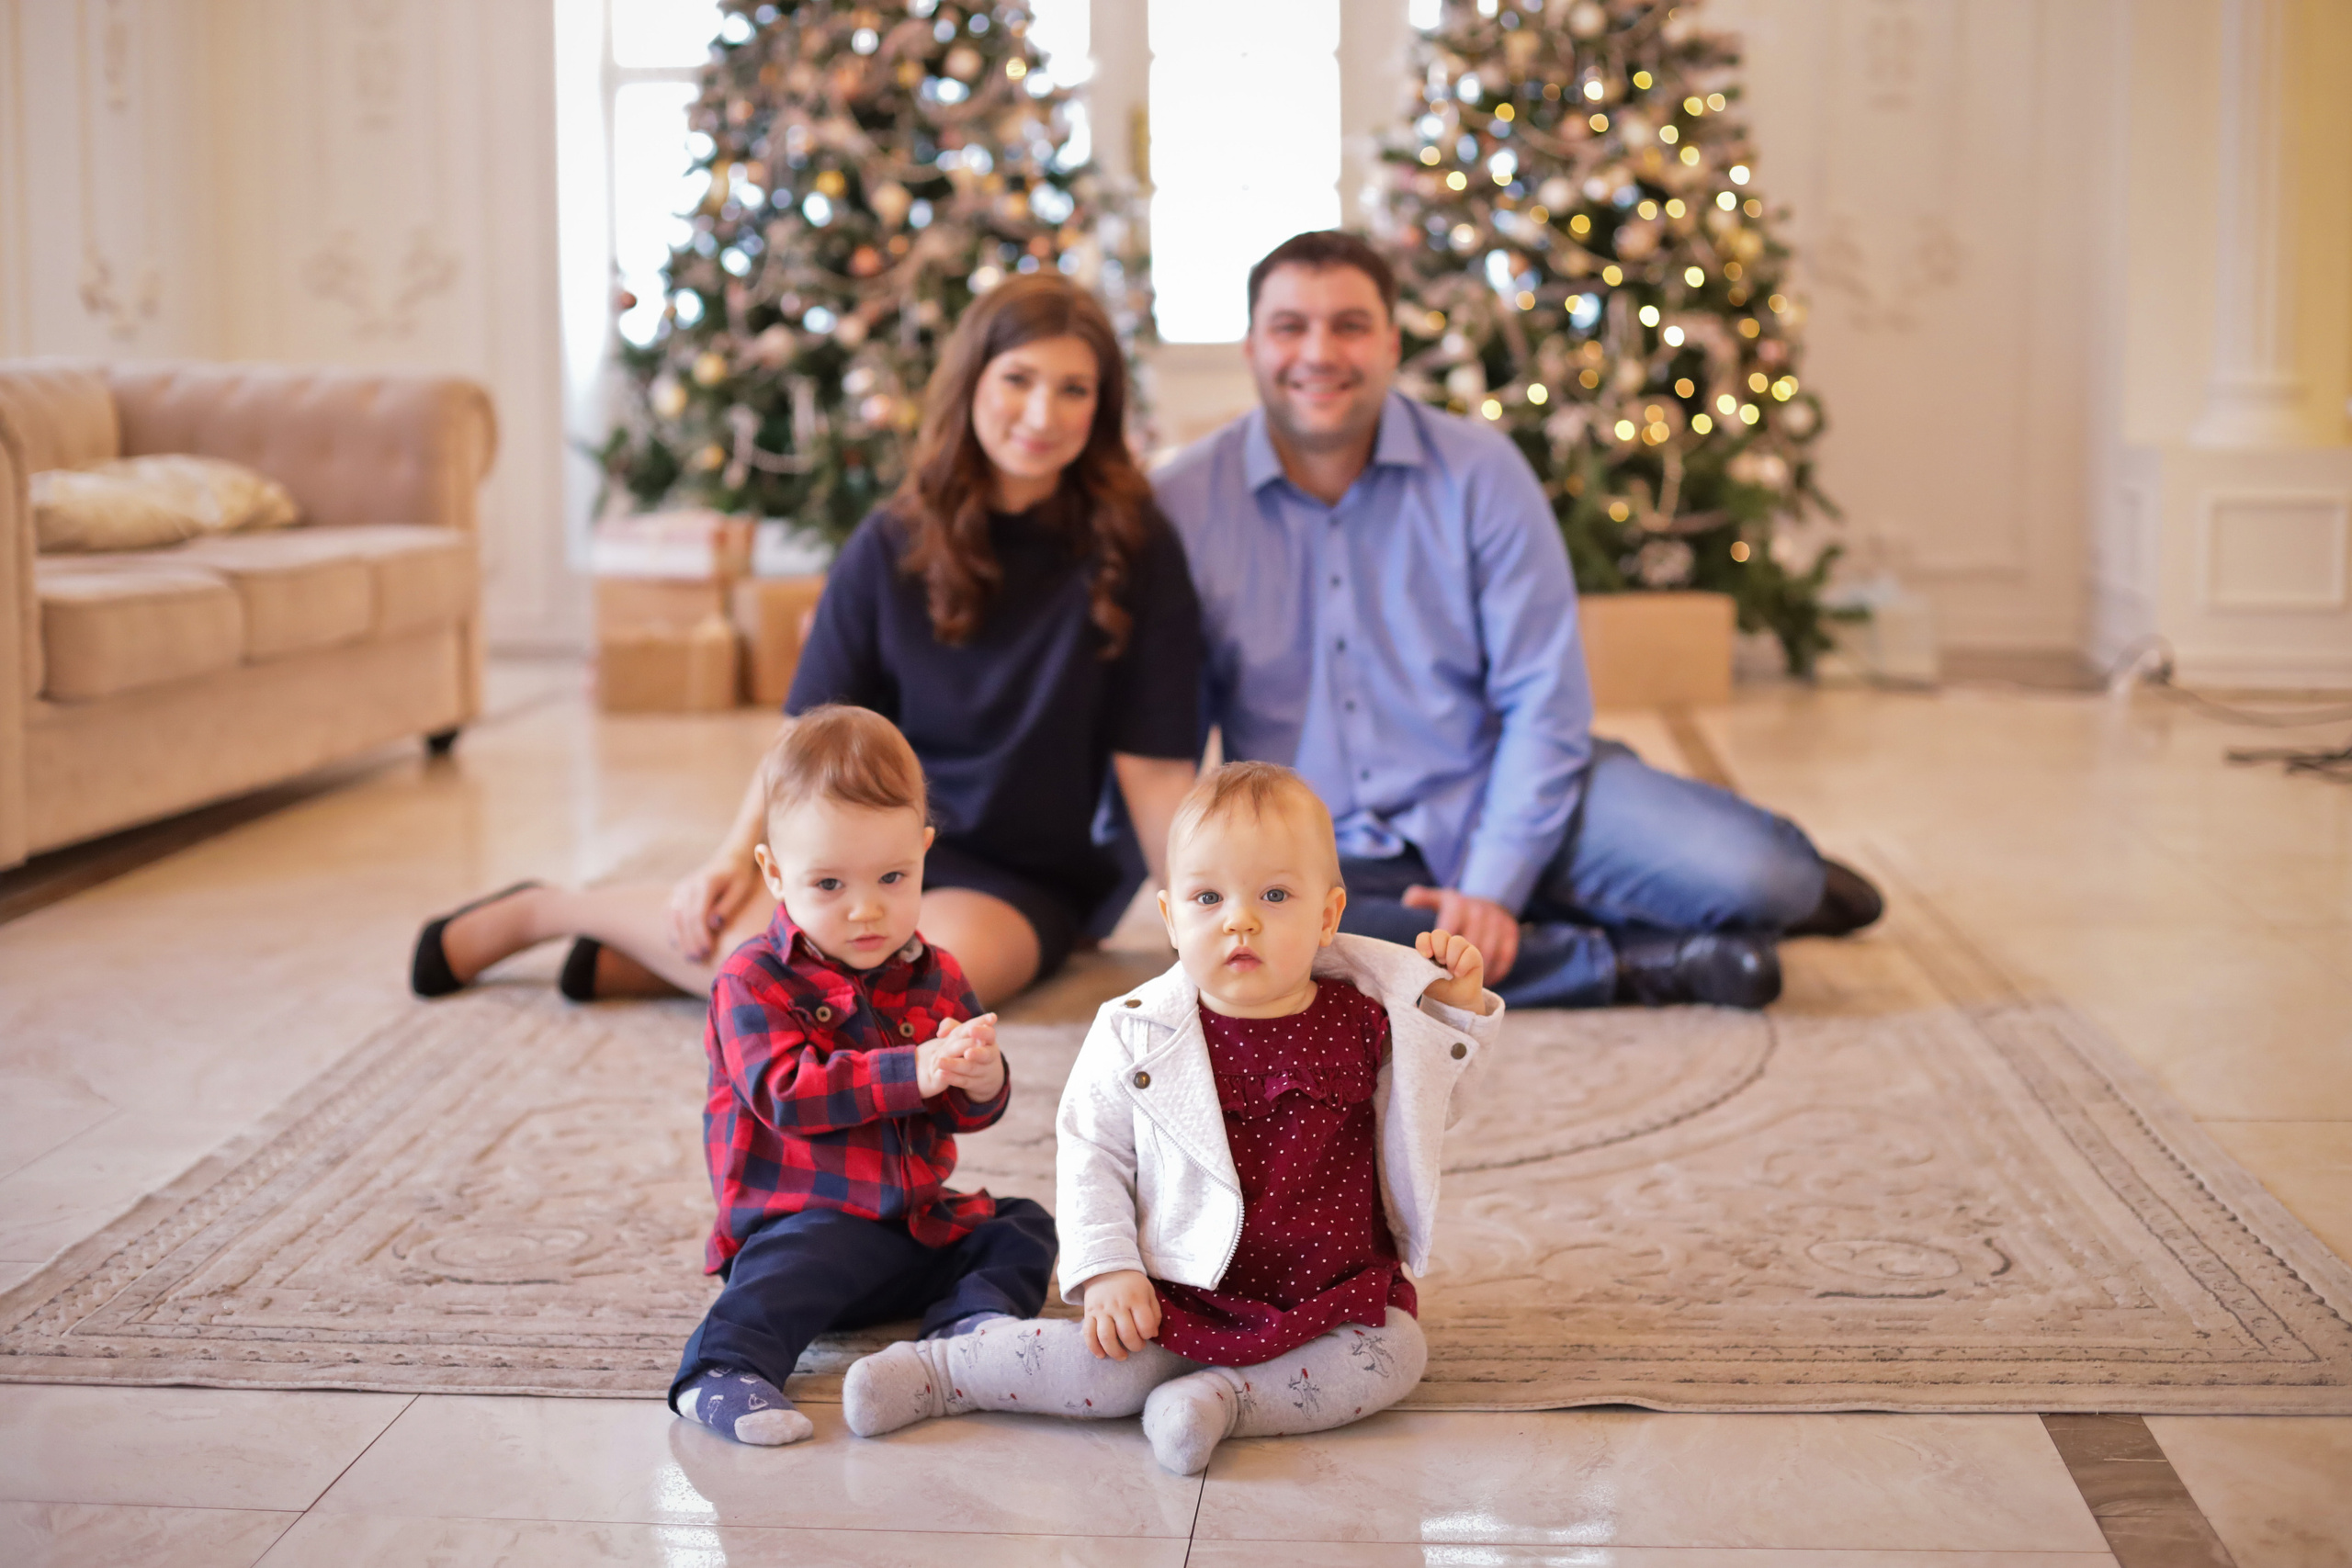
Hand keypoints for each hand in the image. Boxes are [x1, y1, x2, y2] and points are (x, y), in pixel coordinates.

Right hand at [667, 851, 761, 963]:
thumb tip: (714, 924)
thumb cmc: (738, 877)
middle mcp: (688, 886)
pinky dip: (672, 930)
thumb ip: (728, 906)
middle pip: (684, 919)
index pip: (698, 914)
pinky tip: (678, 945)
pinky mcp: (676, 894)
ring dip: (681, 940)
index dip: (701, 935)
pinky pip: (669, 914)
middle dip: (691, 942)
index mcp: (705, 883)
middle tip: (699, 960)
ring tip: (690, 957)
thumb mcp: (741, 889)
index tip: (708, 951)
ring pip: (674, 918)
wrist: (729, 860)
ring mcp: (679, 889)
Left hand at [916, 1014, 1001, 1098]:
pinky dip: (952, 1078)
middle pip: (985, 1055)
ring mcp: (985, 1071)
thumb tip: (941, 1032)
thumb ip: (954, 1028)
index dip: (982, 1032)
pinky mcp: (977, 1084)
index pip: (989, 1034)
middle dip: (976, 1054)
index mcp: (989, 1040)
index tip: (971, 1029)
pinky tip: (941, 1074)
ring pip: (971, 1068)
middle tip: (967, 1053)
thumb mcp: (968, 1036)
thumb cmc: (974, 1047)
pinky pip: (964, 1081)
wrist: (988, 1075)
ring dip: (955, 1066)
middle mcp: (990, 1056)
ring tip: (940, 1062)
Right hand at [1082, 1269, 1160, 1359]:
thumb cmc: (1131, 1284)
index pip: (1145, 1324)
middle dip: (1135, 1346)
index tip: (1148, 1334)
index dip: (1149, 1334)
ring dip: (1115, 1352)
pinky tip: (1101, 1355)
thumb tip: (1153, 1334)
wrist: (1105, 1268)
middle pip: (1127, 1334)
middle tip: (1138, 1346)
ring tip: (1122, 1356)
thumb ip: (1154, 1312)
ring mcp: (1101, 1310)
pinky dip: (1094, 1348)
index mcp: (1135, 1298)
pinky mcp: (1089, 1313)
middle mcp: (1117, 1305)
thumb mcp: (1148, 1291)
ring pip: (1106, 1337)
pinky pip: (1088, 1334)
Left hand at [1402, 886, 1520, 982]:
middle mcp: (1478, 911)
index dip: (1436, 947)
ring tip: (1461, 976)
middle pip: (1464, 943)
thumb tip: (1409, 900)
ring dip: (1472, 967)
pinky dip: (1496, 970)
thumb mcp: (1439, 899)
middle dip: (1453, 959)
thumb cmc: (1456, 911)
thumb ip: (1422, 898)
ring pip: (1485, 952)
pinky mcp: (1511, 931)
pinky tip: (1485, 977)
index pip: (1445, 928)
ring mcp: (1497, 921)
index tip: (1430, 957)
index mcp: (1457, 905)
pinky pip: (1504, 956)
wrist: (1489, 904)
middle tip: (1447, 969)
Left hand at [1415, 928, 1491, 1013]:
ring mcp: (1461, 948)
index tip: (1426, 956)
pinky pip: (1469, 952)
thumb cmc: (1439, 988)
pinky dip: (1462, 965)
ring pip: (1456, 941)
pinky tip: (1459, 974)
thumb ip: (1419, 968)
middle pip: (1440, 934)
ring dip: (1452, 958)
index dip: (1424, 943)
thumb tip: (1417, 958)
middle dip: (1439, 949)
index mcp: (1431, 948)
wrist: (1456, 1001)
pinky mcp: (1474, 955)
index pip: (1425, 937)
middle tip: (1441, 963)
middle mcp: (1446, 944)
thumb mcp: (1424, 980)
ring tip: (1451, 972)